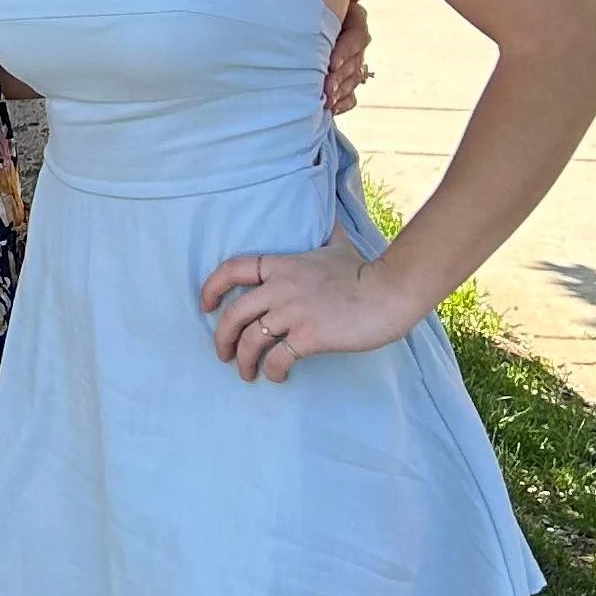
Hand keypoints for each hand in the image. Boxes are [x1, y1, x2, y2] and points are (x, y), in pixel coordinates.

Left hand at [199, 236, 411, 382]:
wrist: (390, 292)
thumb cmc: (366, 272)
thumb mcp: (338, 246)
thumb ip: (326, 235)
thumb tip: (331, 219)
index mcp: (283, 265)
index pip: (233, 269)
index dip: (212, 287)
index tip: (205, 305)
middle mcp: (281, 287)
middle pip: (234, 313)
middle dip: (222, 337)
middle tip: (223, 354)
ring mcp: (294, 312)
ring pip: (251, 340)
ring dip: (244, 361)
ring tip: (247, 373)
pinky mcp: (309, 336)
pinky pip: (277, 358)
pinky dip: (272, 371)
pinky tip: (277, 376)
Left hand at [322, 0, 370, 115]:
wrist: (281, 19)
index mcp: (352, 19)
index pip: (358, 36)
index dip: (347, 51)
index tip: (331, 64)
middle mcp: (354, 41)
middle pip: (356, 62)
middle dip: (341, 77)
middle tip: (326, 88)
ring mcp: (350, 63)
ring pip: (355, 80)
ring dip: (341, 92)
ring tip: (326, 102)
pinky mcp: (342, 82)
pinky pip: (351, 97)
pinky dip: (341, 104)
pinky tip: (330, 110)